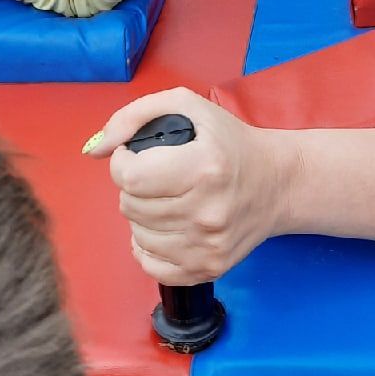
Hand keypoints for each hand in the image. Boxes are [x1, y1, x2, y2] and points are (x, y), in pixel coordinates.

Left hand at [86, 87, 286, 284]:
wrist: (278, 183)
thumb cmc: (230, 142)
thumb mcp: (187, 106)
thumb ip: (133, 116)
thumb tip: (97, 148)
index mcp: (203, 167)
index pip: (130, 177)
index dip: (122, 162)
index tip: (136, 156)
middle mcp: (207, 211)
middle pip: (130, 206)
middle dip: (135, 186)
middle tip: (158, 175)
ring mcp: (208, 245)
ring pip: (137, 235)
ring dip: (142, 214)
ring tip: (167, 197)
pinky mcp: (209, 268)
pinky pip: (150, 265)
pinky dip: (149, 246)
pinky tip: (168, 225)